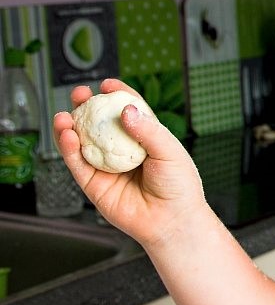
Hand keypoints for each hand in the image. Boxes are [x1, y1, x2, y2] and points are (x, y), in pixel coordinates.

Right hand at [54, 78, 204, 247]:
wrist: (172, 221)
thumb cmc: (179, 186)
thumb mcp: (169, 151)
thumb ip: (147, 130)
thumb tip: (127, 109)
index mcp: (145, 140)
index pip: (128, 113)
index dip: (117, 97)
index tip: (108, 84)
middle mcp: (123, 151)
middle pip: (99, 125)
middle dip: (86, 107)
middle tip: (79, 93)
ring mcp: (107, 168)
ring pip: (83, 143)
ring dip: (71, 126)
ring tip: (65, 114)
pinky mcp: (94, 185)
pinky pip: (78, 164)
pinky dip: (69, 148)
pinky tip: (67, 134)